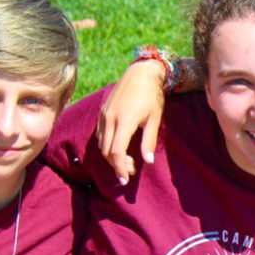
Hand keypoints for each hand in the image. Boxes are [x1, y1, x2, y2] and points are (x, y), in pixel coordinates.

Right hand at [97, 60, 166, 184]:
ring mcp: (104, 114)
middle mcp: (110, 118)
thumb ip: (149, 141)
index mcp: (124, 121)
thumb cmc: (152, 96)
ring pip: (101, 143)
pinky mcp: (102, 111)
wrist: (141, 73)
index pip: (116, 152)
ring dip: (111, 156)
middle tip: (131, 172)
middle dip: (117, 165)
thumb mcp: (154, 119)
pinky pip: (100, 134)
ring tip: (128, 162)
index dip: (120, 168)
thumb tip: (148, 161)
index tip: (125, 181)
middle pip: (106, 151)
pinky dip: (107, 146)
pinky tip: (119, 149)